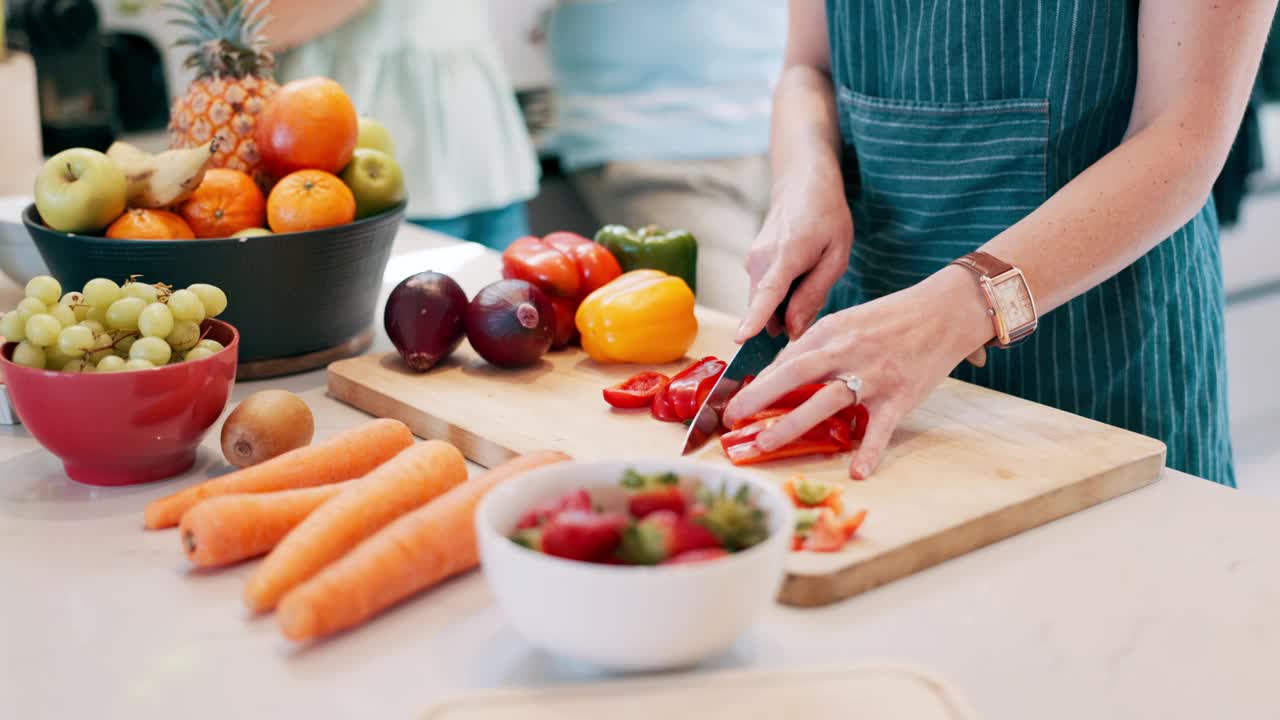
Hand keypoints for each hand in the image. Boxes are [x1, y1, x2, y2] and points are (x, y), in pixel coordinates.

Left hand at [723, 267, 992, 478]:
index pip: (788, 356)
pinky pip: (881, 428)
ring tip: (763, 444)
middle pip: (796, 372)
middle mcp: (849, 351)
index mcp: (832, 331)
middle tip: (732, 418)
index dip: (759, 380)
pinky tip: (857, 472)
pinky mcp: (900, 397)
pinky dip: (870, 451)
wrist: (945, 312)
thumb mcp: (848, 323)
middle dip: (759, 395)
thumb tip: (781, 372)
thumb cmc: (892, 319)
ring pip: (828, 400)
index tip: (735, 401)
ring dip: (792, 424)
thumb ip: (817, 347)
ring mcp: (874, 375)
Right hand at [736, 166, 852, 341]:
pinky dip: (782, 294)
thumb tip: (791, 330)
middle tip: (818, 292)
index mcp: (786, 256)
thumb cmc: (826, 217)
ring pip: (766, 303)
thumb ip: (813, 295)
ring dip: (787, 304)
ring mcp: (752, 262)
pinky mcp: (751, 265)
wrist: (802, 185)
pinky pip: (765, 293)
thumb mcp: (835, 257)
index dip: (755, 318)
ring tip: (811, 275)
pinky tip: (800, 273)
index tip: (741, 338)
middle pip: (768, 310)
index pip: (768, 294)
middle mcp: (760, 260)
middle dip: (790, 317)